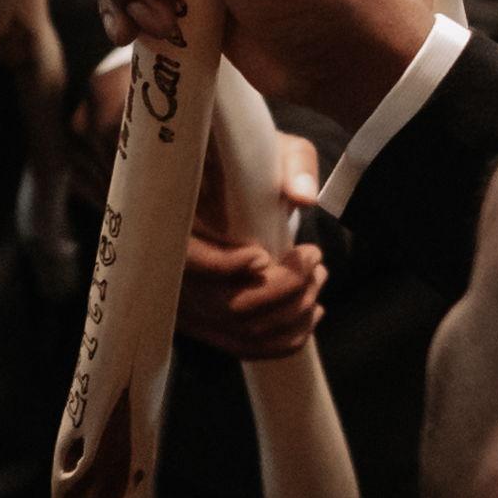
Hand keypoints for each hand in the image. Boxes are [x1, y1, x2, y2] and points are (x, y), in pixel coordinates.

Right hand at [177, 134, 327, 360]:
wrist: (230, 183)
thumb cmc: (253, 164)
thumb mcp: (276, 150)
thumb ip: (293, 166)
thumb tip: (304, 197)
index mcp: (179, 225)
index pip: (188, 263)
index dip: (224, 267)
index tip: (263, 255)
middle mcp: (179, 275)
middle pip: (231, 306)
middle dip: (285, 288)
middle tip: (314, 257)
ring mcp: (194, 306)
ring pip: (246, 331)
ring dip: (294, 310)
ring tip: (318, 274)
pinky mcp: (211, 323)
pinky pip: (246, 348)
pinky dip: (287, 339)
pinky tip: (314, 311)